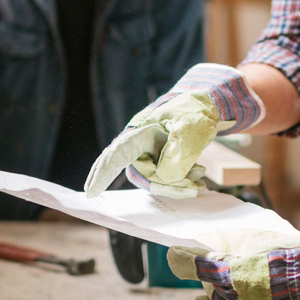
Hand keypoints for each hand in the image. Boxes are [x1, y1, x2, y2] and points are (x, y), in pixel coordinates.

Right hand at [83, 64, 264, 197]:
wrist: (208, 107)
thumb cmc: (195, 112)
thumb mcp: (190, 130)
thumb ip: (178, 154)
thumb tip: (166, 179)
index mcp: (139, 133)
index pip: (116, 155)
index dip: (102, 174)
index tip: (91, 192)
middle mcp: (139, 147)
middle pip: (143, 177)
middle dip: (168, 186)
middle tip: (195, 189)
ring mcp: (149, 156)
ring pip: (158, 182)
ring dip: (180, 184)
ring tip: (202, 178)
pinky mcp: (160, 163)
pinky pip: (167, 181)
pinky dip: (183, 182)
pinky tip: (199, 177)